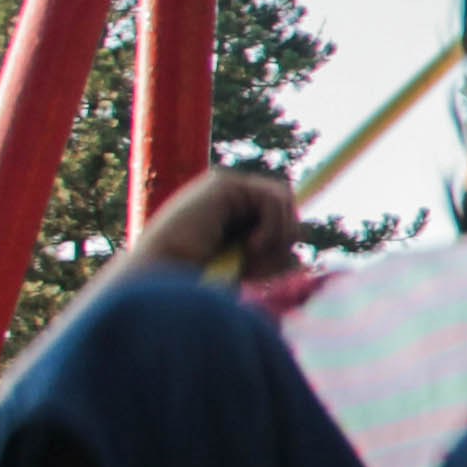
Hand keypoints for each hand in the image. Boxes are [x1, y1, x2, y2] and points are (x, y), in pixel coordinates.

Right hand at [143, 166, 302, 278]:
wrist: (163, 277)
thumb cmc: (198, 280)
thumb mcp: (244, 268)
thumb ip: (270, 255)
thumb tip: (302, 258)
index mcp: (231, 212)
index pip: (279, 213)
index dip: (282, 240)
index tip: (260, 268)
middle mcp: (228, 195)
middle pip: (286, 203)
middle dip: (284, 237)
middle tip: (259, 262)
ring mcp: (224, 186)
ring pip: (283, 198)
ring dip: (278, 234)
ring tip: (253, 253)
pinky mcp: (222, 185)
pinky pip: (273, 200)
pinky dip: (271, 228)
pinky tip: (249, 245)